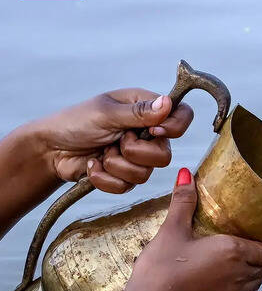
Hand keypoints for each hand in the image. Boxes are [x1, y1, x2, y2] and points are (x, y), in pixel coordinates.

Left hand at [32, 89, 194, 193]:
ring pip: (146, 174)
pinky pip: (128, 186)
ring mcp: (137, 156)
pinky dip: (105, 178)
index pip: (182, 116)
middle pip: (166, 154)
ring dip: (116, 165)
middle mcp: (146, 133)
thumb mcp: (106, 112)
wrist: (49, 150)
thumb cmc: (74, 122)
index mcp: (145, 109)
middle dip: (136, 153)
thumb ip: (138, 112)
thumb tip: (168, 103)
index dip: (175, 127)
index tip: (153, 130)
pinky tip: (93, 165)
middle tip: (117, 142)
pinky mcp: (124, 175)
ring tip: (101, 153)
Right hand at [116, 168, 261, 290]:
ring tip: (250, 260)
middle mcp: (242, 273)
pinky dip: (249, 289)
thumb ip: (183, 202)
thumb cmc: (161, 269)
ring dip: (258, 271)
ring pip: (259, 280)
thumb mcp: (171, 231)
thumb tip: (185, 174)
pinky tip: (238, 283)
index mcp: (235, 251)